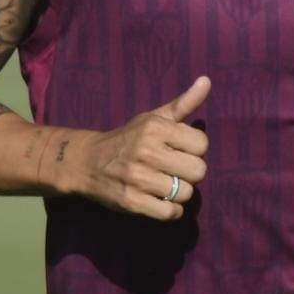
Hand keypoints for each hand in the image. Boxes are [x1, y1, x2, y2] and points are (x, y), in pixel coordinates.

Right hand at [67, 76, 209, 220]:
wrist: (86, 162)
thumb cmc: (128, 138)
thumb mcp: (153, 118)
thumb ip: (183, 103)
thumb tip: (207, 80)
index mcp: (155, 128)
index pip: (202, 144)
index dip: (195, 150)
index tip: (180, 150)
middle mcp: (146, 151)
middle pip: (198, 171)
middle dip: (190, 173)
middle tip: (174, 170)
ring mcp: (137, 178)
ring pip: (185, 193)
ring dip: (179, 193)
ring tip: (165, 185)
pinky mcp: (131, 202)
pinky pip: (170, 213)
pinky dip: (171, 211)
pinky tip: (161, 202)